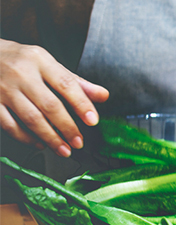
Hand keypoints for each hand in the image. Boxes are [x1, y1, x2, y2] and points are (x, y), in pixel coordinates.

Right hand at [0, 39, 108, 156]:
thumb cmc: (23, 62)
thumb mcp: (49, 64)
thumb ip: (76, 82)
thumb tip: (103, 96)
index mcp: (41, 61)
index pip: (66, 84)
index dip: (82, 104)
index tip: (93, 120)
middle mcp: (22, 74)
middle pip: (49, 105)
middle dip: (67, 127)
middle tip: (79, 142)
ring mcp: (4, 89)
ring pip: (30, 118)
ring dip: (50, 138)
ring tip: (64, 150)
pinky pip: (10, 125)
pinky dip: (27, 138)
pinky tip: (40, 144)